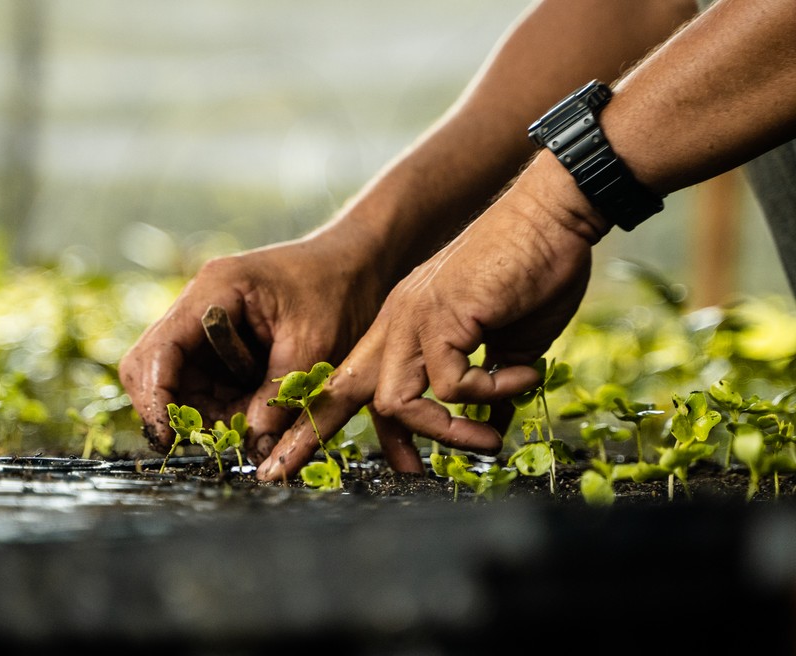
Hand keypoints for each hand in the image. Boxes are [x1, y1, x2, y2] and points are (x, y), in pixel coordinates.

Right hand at [118, 224, 386, 462]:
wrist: (359, 263)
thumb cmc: (338, 290)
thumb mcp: (312, 346)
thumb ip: (278, 396)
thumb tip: (252, 447)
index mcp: (214, 291)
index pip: (159, 350)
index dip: (155, 399)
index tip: (168, 439)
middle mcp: (199, 306)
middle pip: (153, 366)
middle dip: (176, 408)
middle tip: (219, 436)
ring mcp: (207, 325)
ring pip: (180, 381)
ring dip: (207, 411)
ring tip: (256, 418)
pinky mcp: (223, 343)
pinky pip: (207, 383)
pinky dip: (226, 405)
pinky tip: (260, 406)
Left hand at [256, 153, 604, 480]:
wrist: (549, 216)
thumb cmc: (531, 277)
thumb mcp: (502, 349)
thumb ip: (484, 388)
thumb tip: (488, 432)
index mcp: (401, 330)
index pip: (348, 385)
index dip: (322, 426)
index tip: (294, 463)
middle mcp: (395, 324)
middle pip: (337, 391)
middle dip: (305, 437)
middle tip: (287, 475)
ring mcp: (412, 318)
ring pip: (394, 401)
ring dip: (446, 431)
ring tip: (489, 442)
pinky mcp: (440, 315)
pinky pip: (450, 384)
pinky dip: (489, 393)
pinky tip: (523, 377)